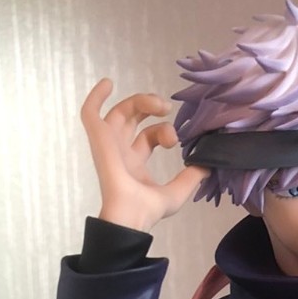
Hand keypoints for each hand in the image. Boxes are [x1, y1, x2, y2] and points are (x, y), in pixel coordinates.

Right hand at [80, 81, 205, 232]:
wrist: (131, 215)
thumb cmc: (148, 210)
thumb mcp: (177, 192)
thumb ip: (192, 177)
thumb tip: (208, 165)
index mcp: (135, 163)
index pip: (149, 136)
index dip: (163, 130)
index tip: (177, 138)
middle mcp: (121, 152)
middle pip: (133, 119)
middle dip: (151, 109)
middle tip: (167, 109)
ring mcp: (109, 145)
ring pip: (119, 112)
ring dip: (139, 101)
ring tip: (159, 104)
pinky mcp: (99, 139)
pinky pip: (89, 113)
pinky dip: (95, 97)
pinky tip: (108, 83)